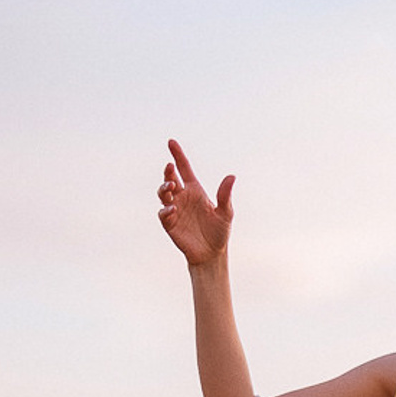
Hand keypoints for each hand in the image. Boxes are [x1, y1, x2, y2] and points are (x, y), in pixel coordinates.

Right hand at [157, 139, 234, 268]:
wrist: (212, 254)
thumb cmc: (219, 232)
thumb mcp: (226, 213)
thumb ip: (225, 195)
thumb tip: (232, 176)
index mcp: (195, 191)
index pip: (184, 169)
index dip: (178, 155)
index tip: (171, 142)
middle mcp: (183, 197)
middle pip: (170, 178)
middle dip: (168, 172)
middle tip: (170, 169)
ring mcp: (175, 209)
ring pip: (163, 193)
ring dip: (164, 188)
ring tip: (171, 186)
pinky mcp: (170, 224)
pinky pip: (163, 213)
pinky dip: (166, 210)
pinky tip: (173, 209)